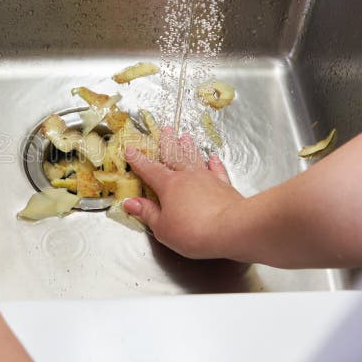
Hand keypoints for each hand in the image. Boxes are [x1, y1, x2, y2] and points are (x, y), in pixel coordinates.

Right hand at [123, 127, 248, 259]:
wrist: (231, 229)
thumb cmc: (193, 231)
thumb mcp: (162, 228)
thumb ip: (147, 213)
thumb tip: (130, 202)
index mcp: (168, 185)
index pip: (149, 169)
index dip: (138, 160)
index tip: (131, 149)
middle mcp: (187, 176)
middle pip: (175, 156)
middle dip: (168, 143)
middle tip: (166, 129)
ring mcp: (208, 179)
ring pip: (195, 158)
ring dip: (189, 148)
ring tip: (185, 137)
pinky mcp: (225, 186)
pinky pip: (217, 170)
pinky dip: (215, 163)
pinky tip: (213, 158)